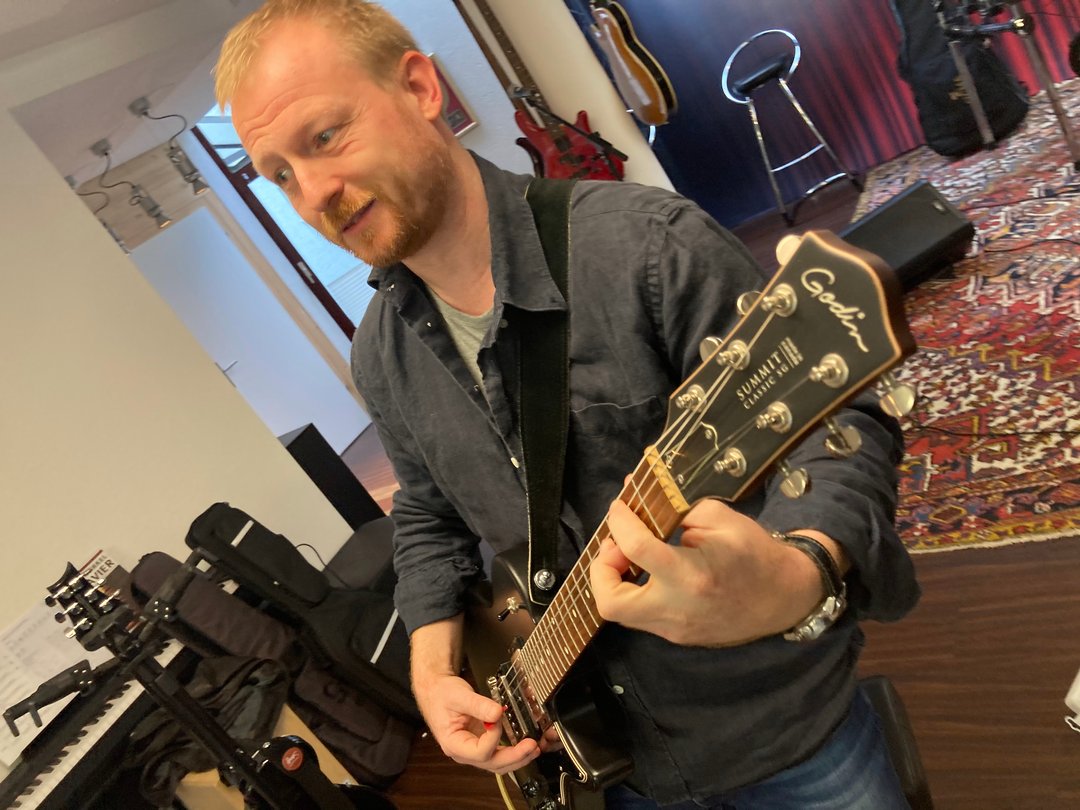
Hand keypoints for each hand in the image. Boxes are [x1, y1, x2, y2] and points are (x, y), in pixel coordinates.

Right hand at [413, 672, 541, 773]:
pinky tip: (524, 747)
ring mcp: (473, 749)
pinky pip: (498, 754)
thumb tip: (498, 713)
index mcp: (454, 744)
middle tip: (531, 746)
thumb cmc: (441, 694)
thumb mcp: (459, 696)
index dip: (494, 737)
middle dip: (514, 757)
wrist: (436, 691)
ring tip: (533, 749)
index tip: (498, 717)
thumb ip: (479, 705)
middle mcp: (464, 752)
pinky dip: (513, 752)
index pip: (480, 751)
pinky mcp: (480, 743)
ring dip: (517, 758)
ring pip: (497, 763)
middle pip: (492, 764)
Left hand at [589, 498, 829, 646]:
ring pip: (621, 614)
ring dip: (615, 582)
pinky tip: (646, 572)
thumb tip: (639, 500)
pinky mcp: (678, 636)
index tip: (619, 507)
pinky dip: (633, 592)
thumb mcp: (720, 518)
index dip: (619, 522)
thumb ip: (676, 510)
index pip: (635, 549)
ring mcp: (676, 629)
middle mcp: (677, 609)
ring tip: (628, 556)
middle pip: (611, 602)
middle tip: (616, 546)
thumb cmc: (755, 552)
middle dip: (601, 570)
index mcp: (691, 575)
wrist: (786, 597)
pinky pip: (641, 616)